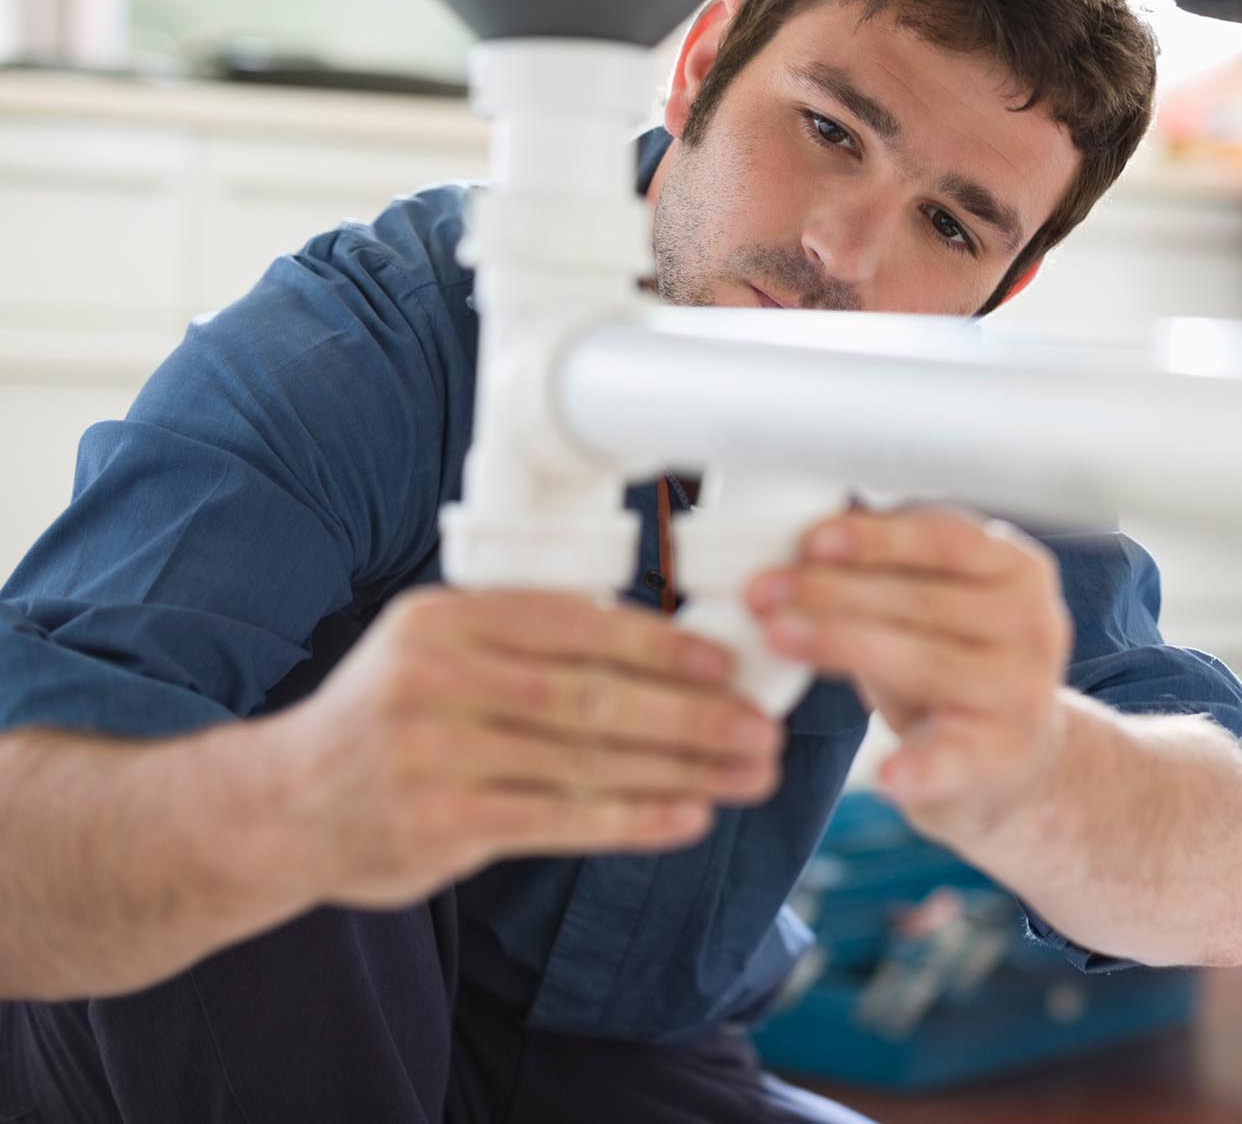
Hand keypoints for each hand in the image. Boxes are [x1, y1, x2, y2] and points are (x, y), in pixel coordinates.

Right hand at [261, 587, 783, 909]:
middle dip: (692, 714)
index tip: (729, 661)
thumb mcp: (437, 651)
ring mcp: (434, 754)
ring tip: (747, 775)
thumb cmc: (390, 720)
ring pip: (587, 760)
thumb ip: (527, 642)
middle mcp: (435, 678)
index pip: (575, 624)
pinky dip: (634, 819)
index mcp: (445, 618)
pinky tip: (690, 817)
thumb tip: (665, 648)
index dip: (661, 644)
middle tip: (761, 728)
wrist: (281, 808)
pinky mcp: (440, 824)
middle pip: (592, 696)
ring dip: (682, 770)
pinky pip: (560, 819)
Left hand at [745, 508, 1071, 846]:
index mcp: (1019, 570)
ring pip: (926, 663)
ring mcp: (1021, 695)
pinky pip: (955, 759)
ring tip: (778, 636)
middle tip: (763, 590)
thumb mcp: (935, 601)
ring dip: (843, 646)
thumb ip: (889, 568)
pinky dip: (918, 766)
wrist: (1015, 756)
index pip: (946, 539)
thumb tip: (801, 537)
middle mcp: (1034, 626)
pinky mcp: (1001, 759)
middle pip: (925, 600)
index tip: (811, 539)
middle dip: (834, 591)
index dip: (876, 538)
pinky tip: (885, 773)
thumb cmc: (954, 661)